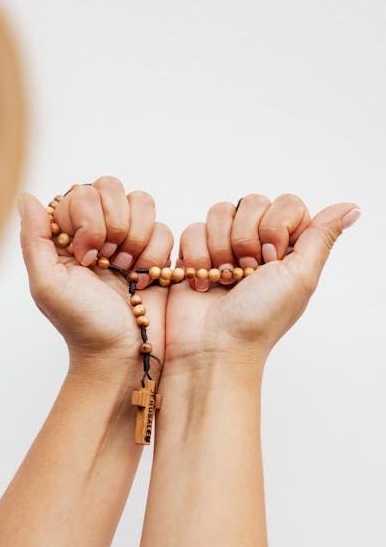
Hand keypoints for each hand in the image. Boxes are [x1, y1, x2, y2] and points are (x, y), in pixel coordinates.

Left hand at [20, 176, 172, 373]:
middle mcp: (97, 230)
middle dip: (113, 226)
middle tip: (105, 262)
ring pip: (141, 201)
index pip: (79, 193)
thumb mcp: (47, 284)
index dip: (87, 218)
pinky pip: (164, 227)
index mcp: (67, 234)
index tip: (85, 256)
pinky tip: (142, 279)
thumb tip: (27, 196)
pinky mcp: (156, 251)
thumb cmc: (81, 324)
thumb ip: (34, 239)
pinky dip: (154, 254)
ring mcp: (128, 239)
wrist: (121, 354)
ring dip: (135, 238)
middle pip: (111, 187)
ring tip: (124, 269)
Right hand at [165, 193, 360, 362]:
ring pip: (220, 212)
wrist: (214, 344)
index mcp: (289, 247)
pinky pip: (193, 229)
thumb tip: (352, 208)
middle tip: (246, 273)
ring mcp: (226, 247)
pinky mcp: (196, 254)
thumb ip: (322, 236)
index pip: (287, 204)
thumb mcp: (301, 277)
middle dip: (245, 239)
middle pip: (252, 202)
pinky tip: (204, 283)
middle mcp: (258, 243)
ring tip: (224, 279)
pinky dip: (197, 257)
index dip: (275, 227)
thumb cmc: (259, 319)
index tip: (272, 260)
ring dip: (220, 248)